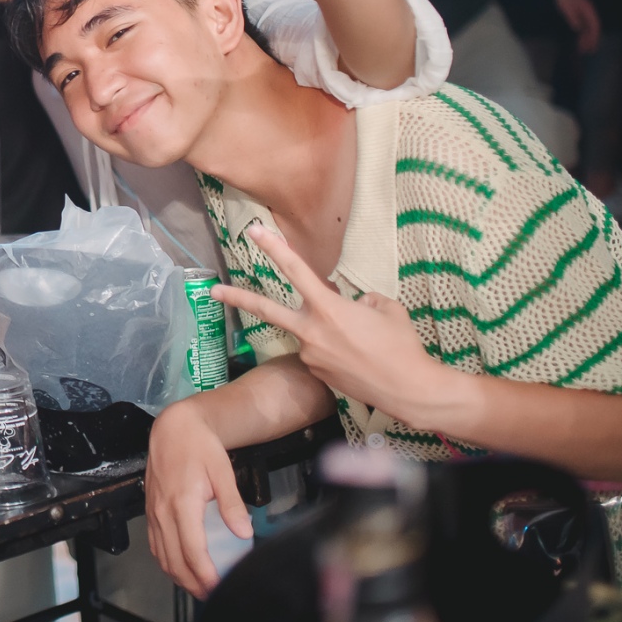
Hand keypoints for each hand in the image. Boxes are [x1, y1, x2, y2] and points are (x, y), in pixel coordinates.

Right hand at [145, 401, 250, 598]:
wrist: (173, 429)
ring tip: (199, 588)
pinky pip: (155, 546)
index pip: (192, 551)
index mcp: (182, 503)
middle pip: (175, 561)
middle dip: (193, 584)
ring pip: (162, 557)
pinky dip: (167, 563)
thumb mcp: (222, 470)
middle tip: (213, 595)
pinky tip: (181, 568)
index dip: (205, 575)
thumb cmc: (199, 447)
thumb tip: (244, 533)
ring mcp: (154, 513)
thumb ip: (232, 503)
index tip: (219, 588)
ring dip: (179, 578)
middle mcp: (163, 512)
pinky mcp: (150, 512)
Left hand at [214, 227, 442, 424]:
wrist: (408, 390)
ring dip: (327, 331)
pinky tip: (359, 359)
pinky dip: (335, 349)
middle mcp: (311, 331)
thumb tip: (352, 304)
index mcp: (328, 308)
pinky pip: (320, 352)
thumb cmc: (402, 345)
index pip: (295, 270)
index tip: (254, 231)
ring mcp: (310, 355)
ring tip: (362, 345)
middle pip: (266, 309)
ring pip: (309, 332)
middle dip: (237, 298)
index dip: (273, 248)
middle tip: (212, 290)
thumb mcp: (386, 307)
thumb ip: (362, 299)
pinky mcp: (316, 374)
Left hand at [552, 0, 601, 54]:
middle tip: (587, 52)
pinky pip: (582, 28)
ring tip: (582, 50)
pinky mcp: (579, 15)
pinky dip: (581, 35)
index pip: (595, 26)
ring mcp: (584, 15)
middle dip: (591, 41)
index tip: (592, 46)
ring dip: (585, 40)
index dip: (594, 37)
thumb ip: (572, 17)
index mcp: (588, 11)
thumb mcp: (566, 7)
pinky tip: (578, 42)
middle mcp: (588, 14)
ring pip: (587, 30)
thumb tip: (577, 28)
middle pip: (592, 30)